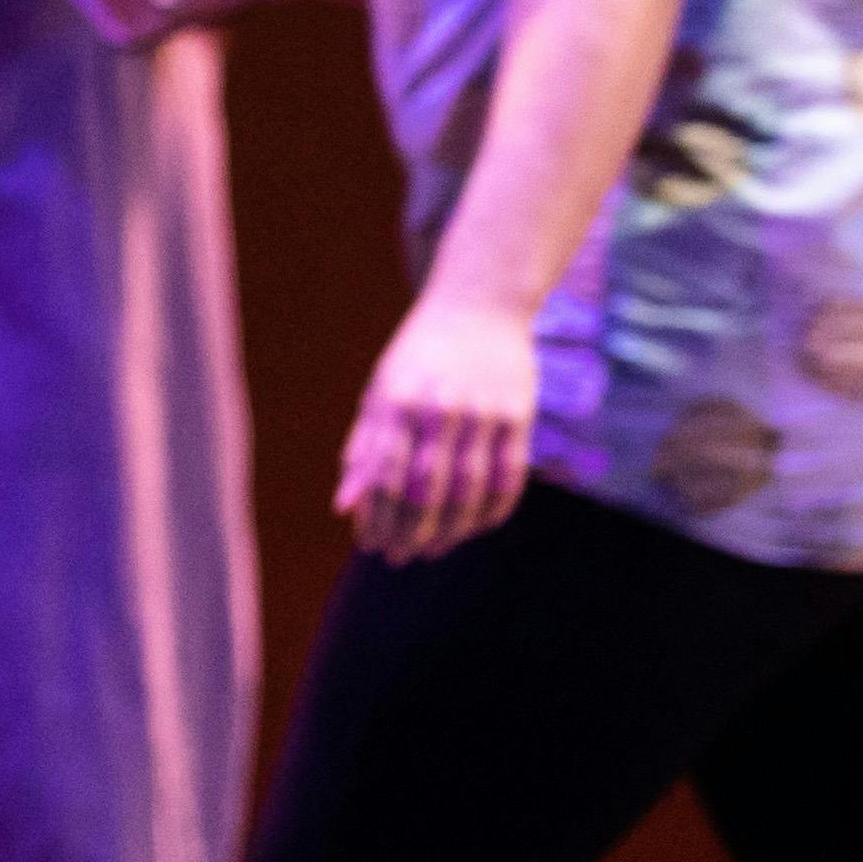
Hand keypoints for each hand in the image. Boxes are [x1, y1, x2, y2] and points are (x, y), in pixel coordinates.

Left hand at [337, 291, 544, 560]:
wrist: (479, 305)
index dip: (377, 519)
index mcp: (398, 400)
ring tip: (431, 548)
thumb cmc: (419, 356)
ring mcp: (483, 413)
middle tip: (398, 556)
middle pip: (425, 491)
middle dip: (409, 532)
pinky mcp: (519, 416)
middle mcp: (440, 408)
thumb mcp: (381, 390)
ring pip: (468, 492)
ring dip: (449, 530)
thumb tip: (343, 507)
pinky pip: (508, 479)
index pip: (385, 477)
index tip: (370, 545)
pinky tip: (472, 527)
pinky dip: (490, 512)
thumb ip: (364, 448)